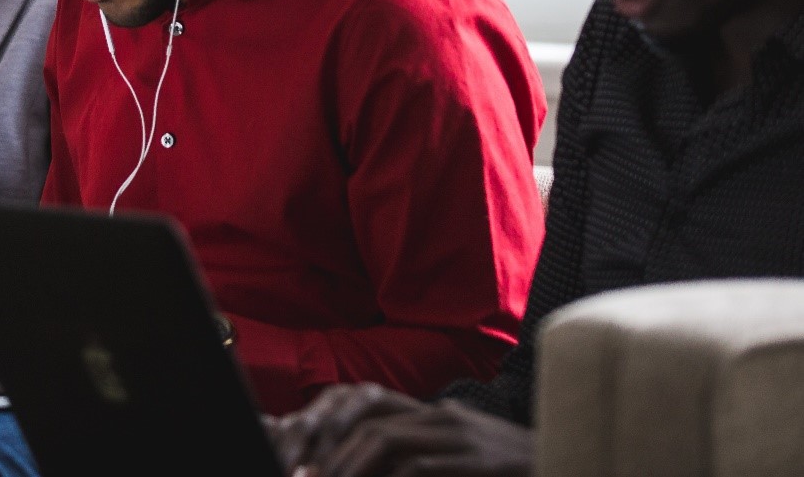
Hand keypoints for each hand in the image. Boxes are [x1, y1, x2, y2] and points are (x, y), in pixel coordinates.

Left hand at [270, 385, 532, 476]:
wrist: (573, 462)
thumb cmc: (509, 474)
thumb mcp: (459, 461)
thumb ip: (419, 463)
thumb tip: (365, 469)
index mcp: (437, 416)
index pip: (369, 409)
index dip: (332, 434)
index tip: (306, 464)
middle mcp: (446, 418)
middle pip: (371, 425)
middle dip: (334, 457)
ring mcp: (464, 437)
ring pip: (388, 442)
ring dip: (352, 468)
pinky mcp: (480, 462)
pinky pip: (420, 469)